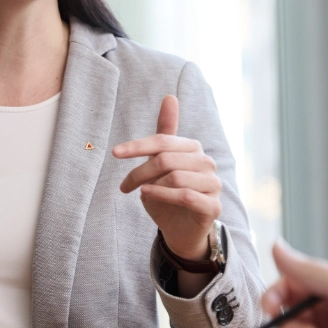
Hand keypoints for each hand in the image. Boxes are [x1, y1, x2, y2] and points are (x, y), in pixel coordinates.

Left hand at [115, 95, 221, 261]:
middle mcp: (206, 163)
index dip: (137, 146)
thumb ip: (164, 133)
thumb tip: (169, 96)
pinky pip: (184, 195)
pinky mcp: (213, 206)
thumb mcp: (161, 164)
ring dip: (150, 185)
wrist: (180, 230)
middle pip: (166, 159)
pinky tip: (148, 196)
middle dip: (140, 172)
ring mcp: (213, 184)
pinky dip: (162, 195)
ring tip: (139, 192)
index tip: (115, 153)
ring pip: (175, 177)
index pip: (163, 140)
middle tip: (124, 185)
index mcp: (193, 148)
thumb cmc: (168, 194)